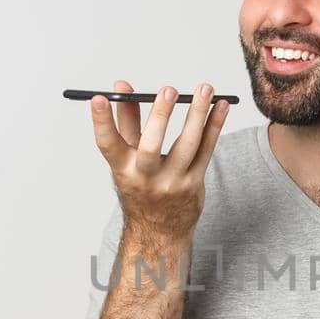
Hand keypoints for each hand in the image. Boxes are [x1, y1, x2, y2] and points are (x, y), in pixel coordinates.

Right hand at [90, 79, 229, 245]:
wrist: (160, 231)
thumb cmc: (141, 187)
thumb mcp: (127, 159)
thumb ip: (125, 121)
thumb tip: (121, 87)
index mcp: (122, 170)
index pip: (107, 144)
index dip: (100, 122)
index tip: (98, 99)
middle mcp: (145, 178)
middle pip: (151, 147)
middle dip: (160, 117)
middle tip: (169, 90)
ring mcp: (172, 183)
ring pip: (188, 145)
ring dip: (198, 114)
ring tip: (205, 89)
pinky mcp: (194, 183)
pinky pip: (207, 150)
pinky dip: (215, 126)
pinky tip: (221, 106)